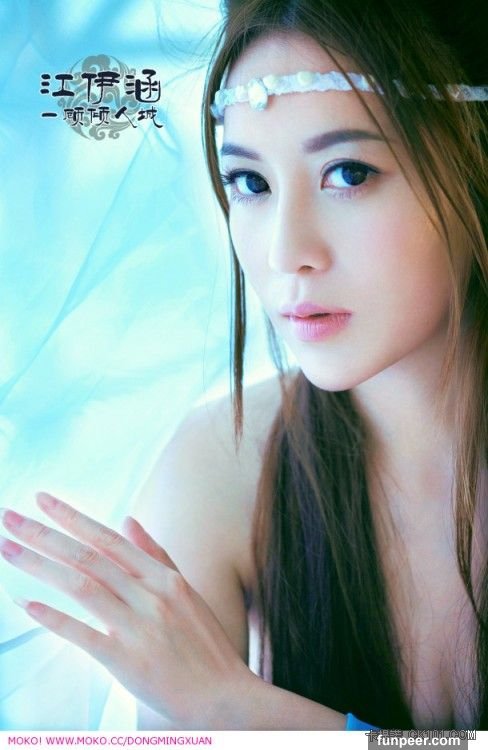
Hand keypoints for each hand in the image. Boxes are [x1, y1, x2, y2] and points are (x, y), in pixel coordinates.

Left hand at [0, 494, 252, 728]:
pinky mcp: (127, 661)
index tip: (42, 499)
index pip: (108, 538)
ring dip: (40, 566)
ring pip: (81, 586)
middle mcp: (150, 595)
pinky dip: (54, 617)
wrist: (224, 696)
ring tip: (8, 549)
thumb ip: (155, 554)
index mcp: (164, 577)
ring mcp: (138, 627)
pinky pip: (83, 634)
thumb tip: (129, 519)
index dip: (72, 517)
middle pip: (88, 557)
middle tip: (10, 517)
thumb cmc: (204, 644)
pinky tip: (27, 604)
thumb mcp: (186, 590)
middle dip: (44, 534)